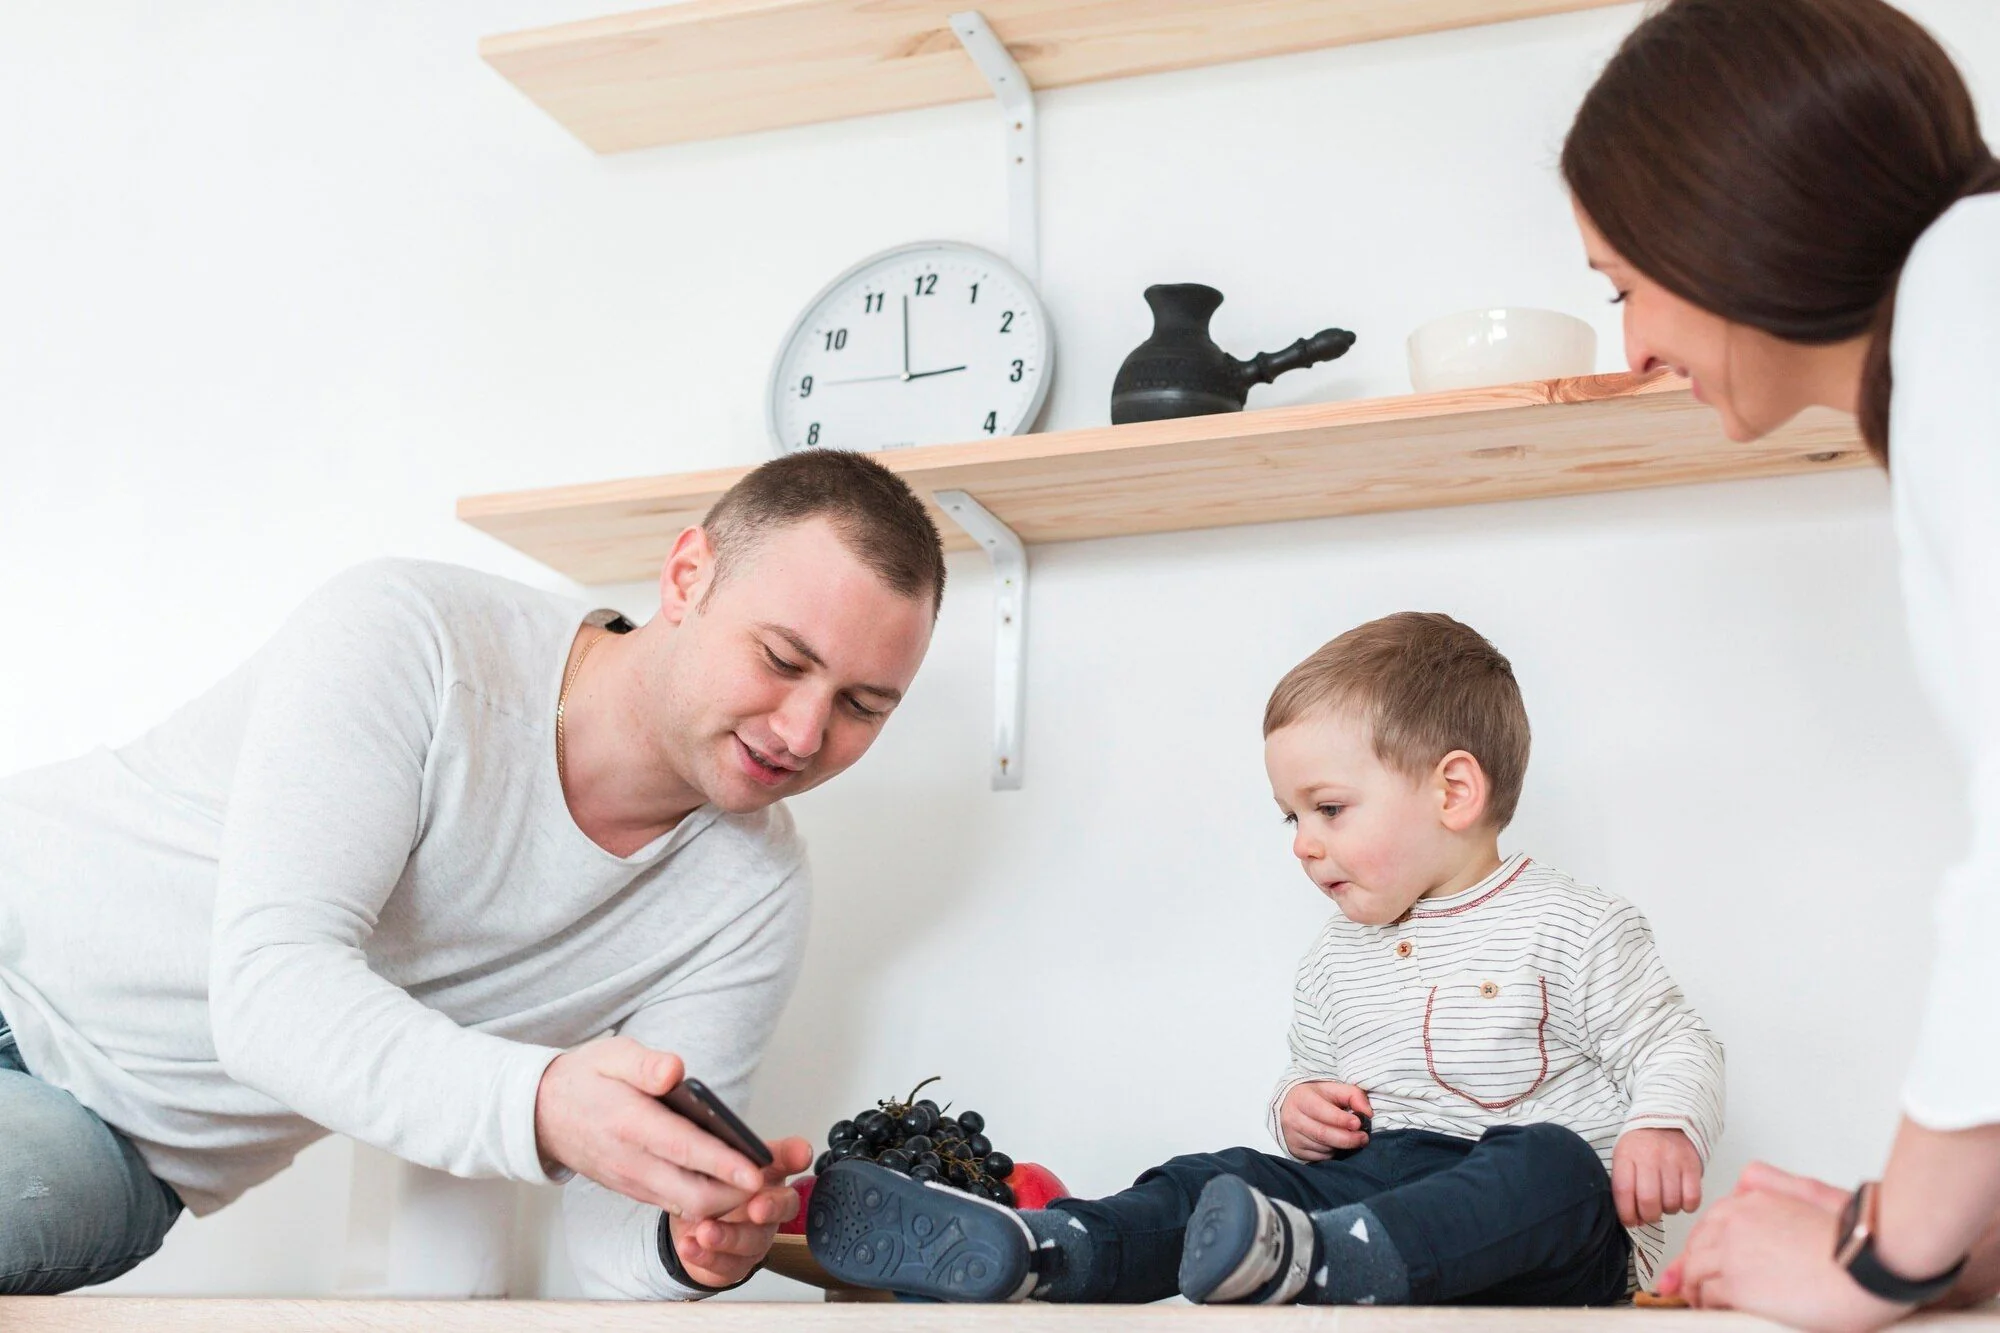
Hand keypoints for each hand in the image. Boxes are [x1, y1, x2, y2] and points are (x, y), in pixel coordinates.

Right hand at [534, 1036, 801, 1220]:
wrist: (541, 1113)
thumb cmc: (583, 1079)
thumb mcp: (611, 1055)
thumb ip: (645, 1063)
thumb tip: (675, 1070)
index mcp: (629, 1122)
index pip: (684, 1149)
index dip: (723, 1162)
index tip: (757, 1169)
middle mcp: (632, 1161)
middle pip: (693, 1194)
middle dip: (736, 1194)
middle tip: (772, 1181)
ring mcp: (633, 1181)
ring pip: (687, 1206)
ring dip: (726, 1203)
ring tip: (761, 1186)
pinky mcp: (636, 1189)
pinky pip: (676, 1205)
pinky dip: (707, 1204)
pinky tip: (731, 1189)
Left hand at [668, 1139, 814, 1288]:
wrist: (693, 1226)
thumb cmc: (712, 1187)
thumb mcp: (716, 1161)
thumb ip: (722, 1142)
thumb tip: (712, 1116)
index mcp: (767, 1174)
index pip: (788, 1160)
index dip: (796, 1156)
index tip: (801, 1152)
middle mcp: (768, 1206)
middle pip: (783, 1207)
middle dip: (772, 1208)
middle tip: (757, 1207)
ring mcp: (755, 1237)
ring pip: (751, 1241)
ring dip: (728, 1237)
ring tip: (705, 1231)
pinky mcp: (736, 1263)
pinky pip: (726, 1265)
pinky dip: (706, 1257)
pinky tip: (690, 1246)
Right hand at [1280, 1081, 1371, 1159]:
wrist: (1290, 1107)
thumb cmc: (1318, 1098)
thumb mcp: (1333, 1089)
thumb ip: (1353, 1095)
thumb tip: (1367, 1113)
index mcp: (1301, 1098)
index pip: (1322, 1112)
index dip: (1341, 1119)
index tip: (1358, 1123)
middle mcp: (1293, 1118)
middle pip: (1323, 1134)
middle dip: (1347, 1138)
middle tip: (1363, 1138)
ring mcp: (1292, 1136)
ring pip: (1323, 1147)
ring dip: (1341, 1146)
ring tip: (1350, 1139)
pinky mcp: (1296, 1150)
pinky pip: (1319, 1157)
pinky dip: (1332, 1153)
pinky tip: (1336, 1144)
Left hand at [1611, 1126, 1703, 1227]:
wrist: (1667, 1121)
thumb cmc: (1641, 1148)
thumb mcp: (1623, 1158)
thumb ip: (1624, 1185)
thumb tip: (1633, 1220)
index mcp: (1626, 1155)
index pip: (1623, 1191)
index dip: (1627, 1214)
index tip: (1630, 1221)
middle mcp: (1649, 1157)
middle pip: (1648, 1200)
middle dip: (1648, 1216)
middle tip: (1649, 1215)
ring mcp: (1672, 1161)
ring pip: (1671, 1202)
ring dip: (1667, 1211)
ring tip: (1664, 1202)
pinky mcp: (1692, 1166)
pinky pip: (1692, 1198)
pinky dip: (1687, 1206)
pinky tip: (1680, 1199)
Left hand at [1659, 1161, 1909, 1332]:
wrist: (1873, 1264)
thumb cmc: (1857, 1238)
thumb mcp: (1813, 1193)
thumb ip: (1777, 1184)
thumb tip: (1747, 1179)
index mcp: (1754, 1200)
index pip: (1710, 1223)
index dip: (1699, 1246)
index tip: (1692, 1262)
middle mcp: (1736, 1221)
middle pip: (1696, 1246)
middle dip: (1688, 1268)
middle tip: (1684, 1286)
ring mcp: (1733, 1252)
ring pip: (1694, 1271)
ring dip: (1694, 1289)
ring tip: (1699, 1303)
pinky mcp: (1737, 1284)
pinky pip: (1706, 1295)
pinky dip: (1705, 1305)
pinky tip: (1712, 1311)